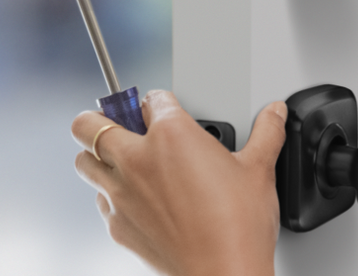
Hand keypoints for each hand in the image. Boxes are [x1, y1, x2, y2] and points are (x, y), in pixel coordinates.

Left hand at [71, 90, 286, 275]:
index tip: (166, 107)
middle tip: (122, 120)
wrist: (223, 273)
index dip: (160, 100)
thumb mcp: (260, 169)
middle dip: (101, 115)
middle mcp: (138, 159)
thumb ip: (266, 133)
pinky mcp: (116, 225)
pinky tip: (132, 195)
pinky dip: (109, 192)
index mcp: (172, 135)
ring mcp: (121, 194)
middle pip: (89, 123)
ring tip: (118, 153)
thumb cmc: (238, 225)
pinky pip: (98, 199)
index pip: (152, 99)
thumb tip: (274, 115)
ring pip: (82, 161)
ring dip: (96, 153)